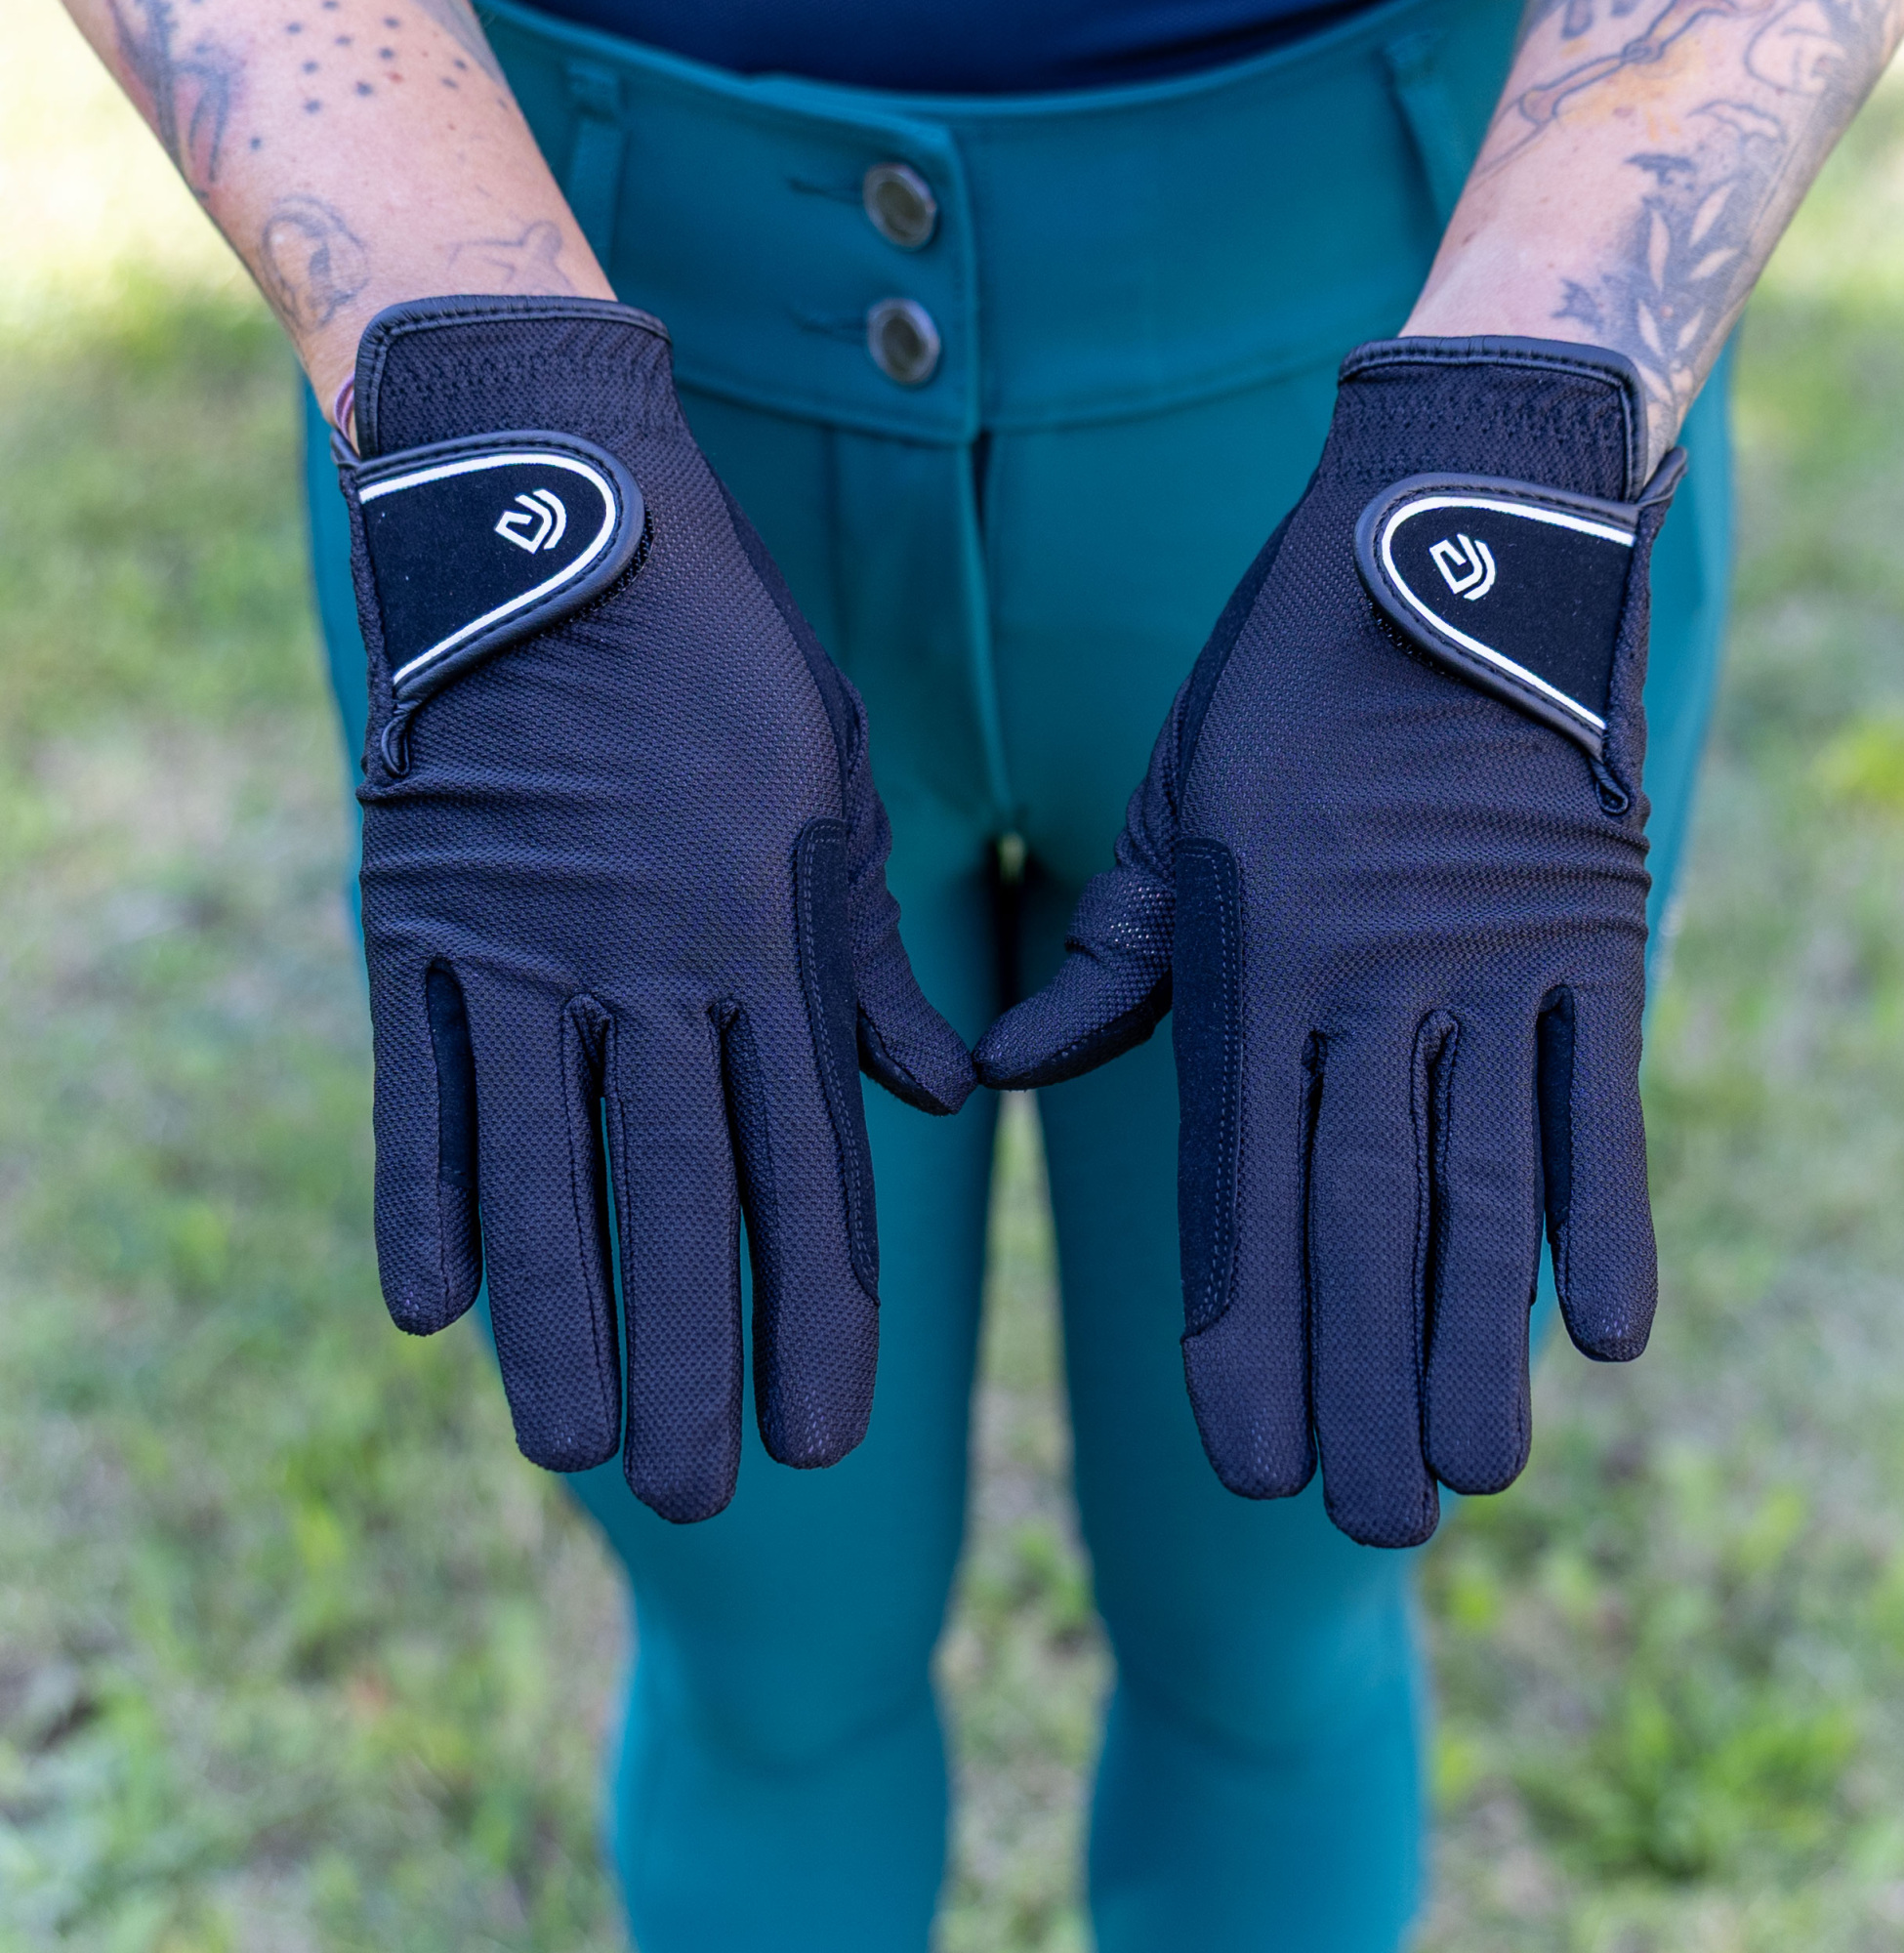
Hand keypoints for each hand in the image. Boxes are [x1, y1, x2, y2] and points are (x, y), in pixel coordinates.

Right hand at [343, 296, 972, 1522]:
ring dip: (559, 1319)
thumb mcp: (837, 791)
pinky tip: (430, 1311)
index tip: (822, 1434)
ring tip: (571, 1444)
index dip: (813, 1310)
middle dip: (695, 1356)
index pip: (802, 1165)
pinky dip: (424, 1196)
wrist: (560, 517)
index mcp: (769, 938)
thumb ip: (874, 965)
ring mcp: (524, 945)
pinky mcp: (419, 916)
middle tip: (708, 1493)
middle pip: (674, 1196)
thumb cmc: (727, 662)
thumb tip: (945, 1101)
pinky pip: (418, 1085)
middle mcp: (651, 963)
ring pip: (543, 1169)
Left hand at [977, 336, 1681, 1546]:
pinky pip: (1603, 1092)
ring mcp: (1491, 955)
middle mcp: (1367, 976)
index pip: (1241, 1182)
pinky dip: (1608, 1210)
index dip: (1248, 1327)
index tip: (1244, 1456)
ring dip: (1479, 1339)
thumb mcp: (1170, 809)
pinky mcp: (1593, 922)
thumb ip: (1100, 964)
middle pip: (1365, 1216)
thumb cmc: (1280, 683)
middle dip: (1360, 1378)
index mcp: (1249, 953)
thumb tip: (989, 1075)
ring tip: (1474, 1476)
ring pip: (1486, 1184)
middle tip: (1367, 1521)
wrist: (1449, 530)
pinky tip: (1606, 1335)